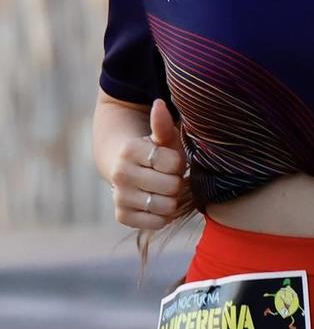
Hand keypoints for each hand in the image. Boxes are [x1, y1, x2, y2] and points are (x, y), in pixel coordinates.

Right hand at [114, 100, 191, 231]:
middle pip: (172, 187)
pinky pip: (155, 223)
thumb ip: (162, 124)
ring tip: (165, 189)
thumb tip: (159, 104)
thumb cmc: (152, 150)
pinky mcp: (122, 216)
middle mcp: (121, 174)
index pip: (173, 164)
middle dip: (177, 181)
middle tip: (170, 176)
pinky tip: (158, 203)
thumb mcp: (160, 137)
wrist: (123, 167)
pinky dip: (162, 216)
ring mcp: (119, 197)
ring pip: (165, 207)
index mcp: (130, 151)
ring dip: (172, 199)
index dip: (178, 162)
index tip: (170, 160)